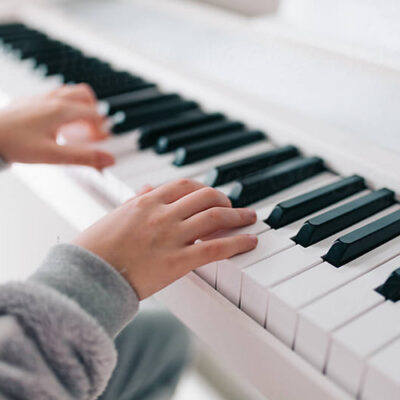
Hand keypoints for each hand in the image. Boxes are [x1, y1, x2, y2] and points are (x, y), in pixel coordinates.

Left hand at [0, 84, 114, 168]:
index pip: (94, 113)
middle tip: (93, 129)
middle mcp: (53, 99)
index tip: (99, 142)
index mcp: (61, 110)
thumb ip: (84, 157)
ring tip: (78, 125)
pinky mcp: (30, 101)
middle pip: (85, 95)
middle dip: (94, 111)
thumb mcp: (53, 155)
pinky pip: (55, 95)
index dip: (101, 129)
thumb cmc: (14, 143)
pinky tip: (57, 124)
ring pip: (70, 92)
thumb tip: (108, 160)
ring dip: (80, 106)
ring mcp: (40, 98)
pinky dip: (65, 106)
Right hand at [74, 179, 257, 299]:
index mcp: (146, 201)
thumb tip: (148, 187)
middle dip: (225, 199)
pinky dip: (237, 243)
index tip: (213, 195)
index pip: (185, 185)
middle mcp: (162, 214)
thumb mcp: (115, 216)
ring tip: (250, 219)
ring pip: (214, 217)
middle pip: (205, 197)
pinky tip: (250, 242)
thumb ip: (136, 200)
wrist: (86, 276)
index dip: (205, 188)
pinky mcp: (177, 262)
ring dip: (237, 216)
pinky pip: (215, 248)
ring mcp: (171, 236)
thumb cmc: (96, 247)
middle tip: (234, 207)